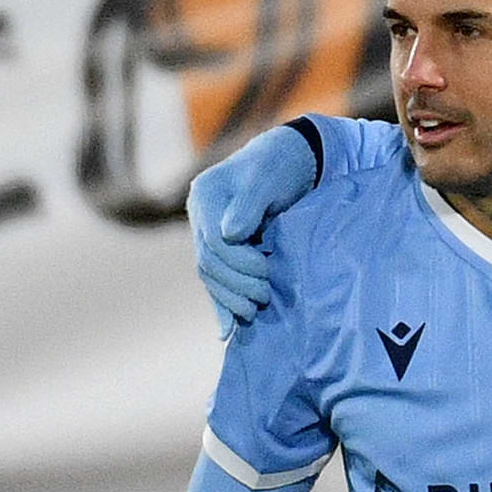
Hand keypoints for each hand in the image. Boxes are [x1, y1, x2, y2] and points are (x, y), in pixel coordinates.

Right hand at [185, 123, 324, 330]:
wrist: (290, 161)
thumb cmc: (281, 166)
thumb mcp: (268, 178)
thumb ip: (249, 204)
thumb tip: (231, 234)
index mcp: (206, 197)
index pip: (214, 241)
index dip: (238, 262)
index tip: (266, 272)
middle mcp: (201, 217)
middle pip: (209, 262)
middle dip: (236, 284)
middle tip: (264, 297)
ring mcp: (209, 234)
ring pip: (211, 275)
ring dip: (230, 297)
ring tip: (255, 310)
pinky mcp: (222, 249)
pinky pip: (217, 280)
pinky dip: (223, 303)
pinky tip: (228, 330)